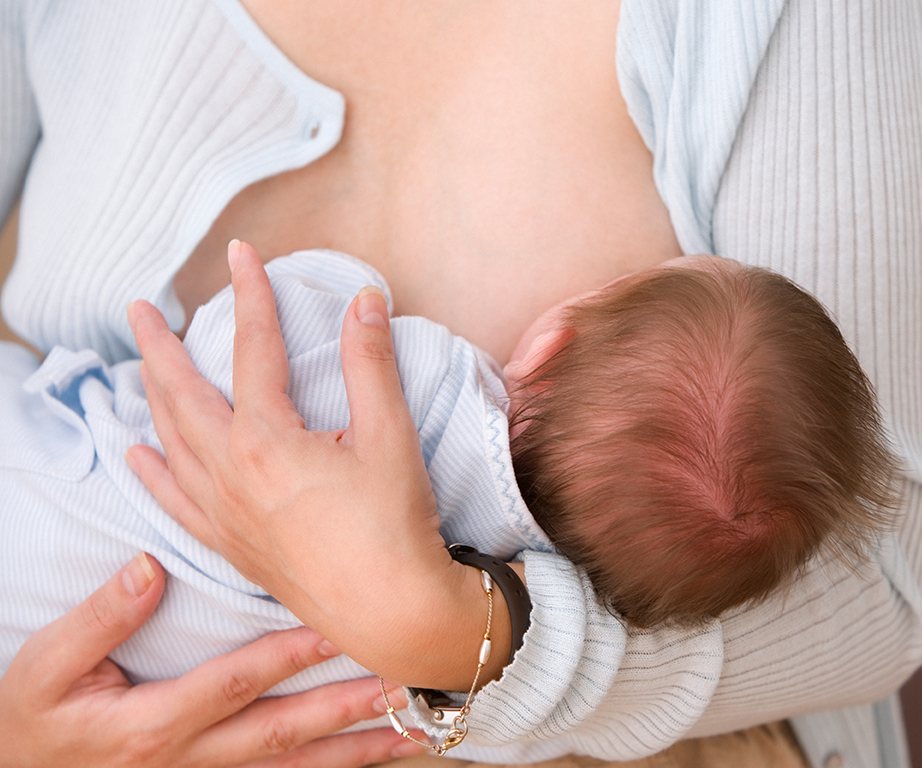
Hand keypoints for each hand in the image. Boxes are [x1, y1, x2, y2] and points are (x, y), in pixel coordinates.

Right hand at [0, 553, 423, 767]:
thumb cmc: (37, 718)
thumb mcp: (46, 667)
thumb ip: (98, 619)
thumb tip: (148, 568)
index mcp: (153, 723)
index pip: (236, 681)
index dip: (288, 656)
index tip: (335, 627)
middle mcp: (191, 759)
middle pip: (283, 732)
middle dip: (347, 707)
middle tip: (402, 684)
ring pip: (294, 766)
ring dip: (356, 749)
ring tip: (411, 733)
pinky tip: (366, 757)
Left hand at [126, 241, 500, 688]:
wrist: (393, 611)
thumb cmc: (395, 524)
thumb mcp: (390, 435)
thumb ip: (370, 362)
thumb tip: (363, 300)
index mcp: (267, 441)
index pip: (253, 348)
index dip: (250, 294)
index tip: (242, 254)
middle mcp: (230, 474)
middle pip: (181, 394)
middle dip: (160, 345)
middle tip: (141, 308)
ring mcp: (223, 512)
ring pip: (169, 442)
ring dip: (151, 398)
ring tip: (140, 367)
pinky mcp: (230, 544)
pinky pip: (173, 500)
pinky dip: (151, 471)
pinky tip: (137, 454)